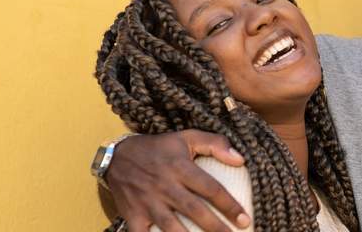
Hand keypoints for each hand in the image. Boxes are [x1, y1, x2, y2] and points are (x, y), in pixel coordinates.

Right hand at [104, 130, 248, 231]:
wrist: (117, 155)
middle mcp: (165, 186)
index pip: (211, 189)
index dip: (229, 206)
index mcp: (180, 168)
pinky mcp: (133, 214)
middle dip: (216, 227)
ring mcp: (148, 202)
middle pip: (195, 211)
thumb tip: (240, 160)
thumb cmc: (159, 148)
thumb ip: (215, 144)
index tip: (245, 219)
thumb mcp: (187, 137)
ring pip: (171, 226)